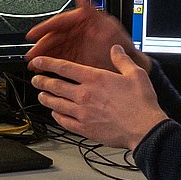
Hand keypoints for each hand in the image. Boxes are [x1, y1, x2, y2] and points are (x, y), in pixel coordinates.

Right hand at [24, 0, 149, 72]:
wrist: (127, 64)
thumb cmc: (121, 44)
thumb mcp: (109, 26)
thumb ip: (93, 11)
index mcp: (82, 21)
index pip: (59, 22)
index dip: (45, 28)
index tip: (33, 34)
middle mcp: (76, 34)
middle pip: (53, 38)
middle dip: (40, 46)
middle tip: (31, 54)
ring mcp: (75, 47)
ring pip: (53, 50)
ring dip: (42, 56)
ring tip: (32, 64)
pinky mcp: (75, 60)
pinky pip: (58, 61)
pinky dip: (48, 65)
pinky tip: (41, 70)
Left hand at [31, 45, 167, 149]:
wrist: (145, 129)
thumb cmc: (141, 104)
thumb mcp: (135, 74)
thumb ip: (122, 60)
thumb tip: (116, 50)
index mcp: (95, 79)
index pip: (64, 68)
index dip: (47, 63)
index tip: (37, 61)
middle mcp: (84, 95)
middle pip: (55, 86)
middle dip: (42, 81)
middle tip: (35, 79)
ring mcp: (82, 113)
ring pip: (56, 104)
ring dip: (46, 98)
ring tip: (41, 95)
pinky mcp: (84, 129)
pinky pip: (64, 122)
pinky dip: (56, 117)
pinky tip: (55, 114)